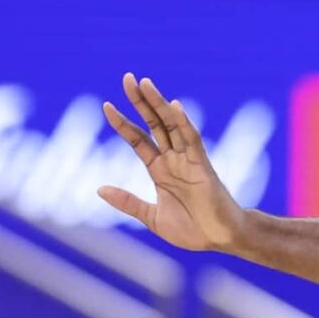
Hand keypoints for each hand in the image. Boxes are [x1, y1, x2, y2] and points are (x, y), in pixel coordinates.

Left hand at [98, 73, 246, 250]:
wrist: (219, 240)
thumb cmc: (192, 230)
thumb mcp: (152, 217)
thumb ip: (128, 203)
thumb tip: (99, 189)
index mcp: (159, 170)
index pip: (138, 140)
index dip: (123, 123)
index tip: (106, 105)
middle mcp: (173, 160)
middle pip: (154, 123)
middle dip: (140, 101)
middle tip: (127, 77)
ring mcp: (188, 160)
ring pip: (171, 126)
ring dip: (158, 104)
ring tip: (145, 83)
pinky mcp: (203, 166)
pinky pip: (192, 140)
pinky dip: (184, 123)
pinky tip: (174, 106)